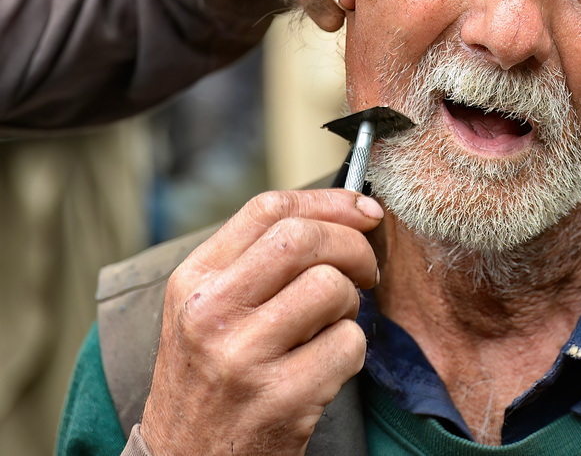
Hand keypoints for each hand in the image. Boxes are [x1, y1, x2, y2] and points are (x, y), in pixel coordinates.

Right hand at [140, 190, 383, 455]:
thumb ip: (261, 259)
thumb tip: (352, 212)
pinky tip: (325, 368)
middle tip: (365, 270)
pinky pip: (348, 345)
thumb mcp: (211, 309)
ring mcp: (243, 356)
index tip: (364, 210)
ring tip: (330, 326)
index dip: (329, 201)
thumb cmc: (213, 378)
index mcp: (195, 279)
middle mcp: (211, 312)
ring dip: (350, 305)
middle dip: (352, 246)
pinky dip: (351, 352)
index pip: (269, 208)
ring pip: (331, 288)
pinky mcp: (279, 399)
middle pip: (303, 238)